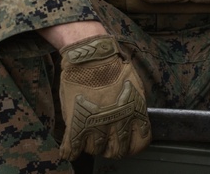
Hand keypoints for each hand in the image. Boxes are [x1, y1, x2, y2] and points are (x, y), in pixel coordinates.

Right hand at [58, 35, 150, 159]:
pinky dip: (70, 151)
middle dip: (112, 148)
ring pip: (95, 149)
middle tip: (107, 140)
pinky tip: (70, 149)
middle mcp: (118, 124)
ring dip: (92, 145)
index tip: (128, 142)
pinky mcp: (76, 125)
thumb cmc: (115, 68)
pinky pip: (73, 149)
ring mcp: (96, 126)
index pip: (139, 143)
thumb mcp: (134, 88)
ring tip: (89, 136)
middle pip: (116, 150)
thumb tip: (134, 121)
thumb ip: (134, 108)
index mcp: (134, 114)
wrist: (92, 58)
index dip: (132, 145)